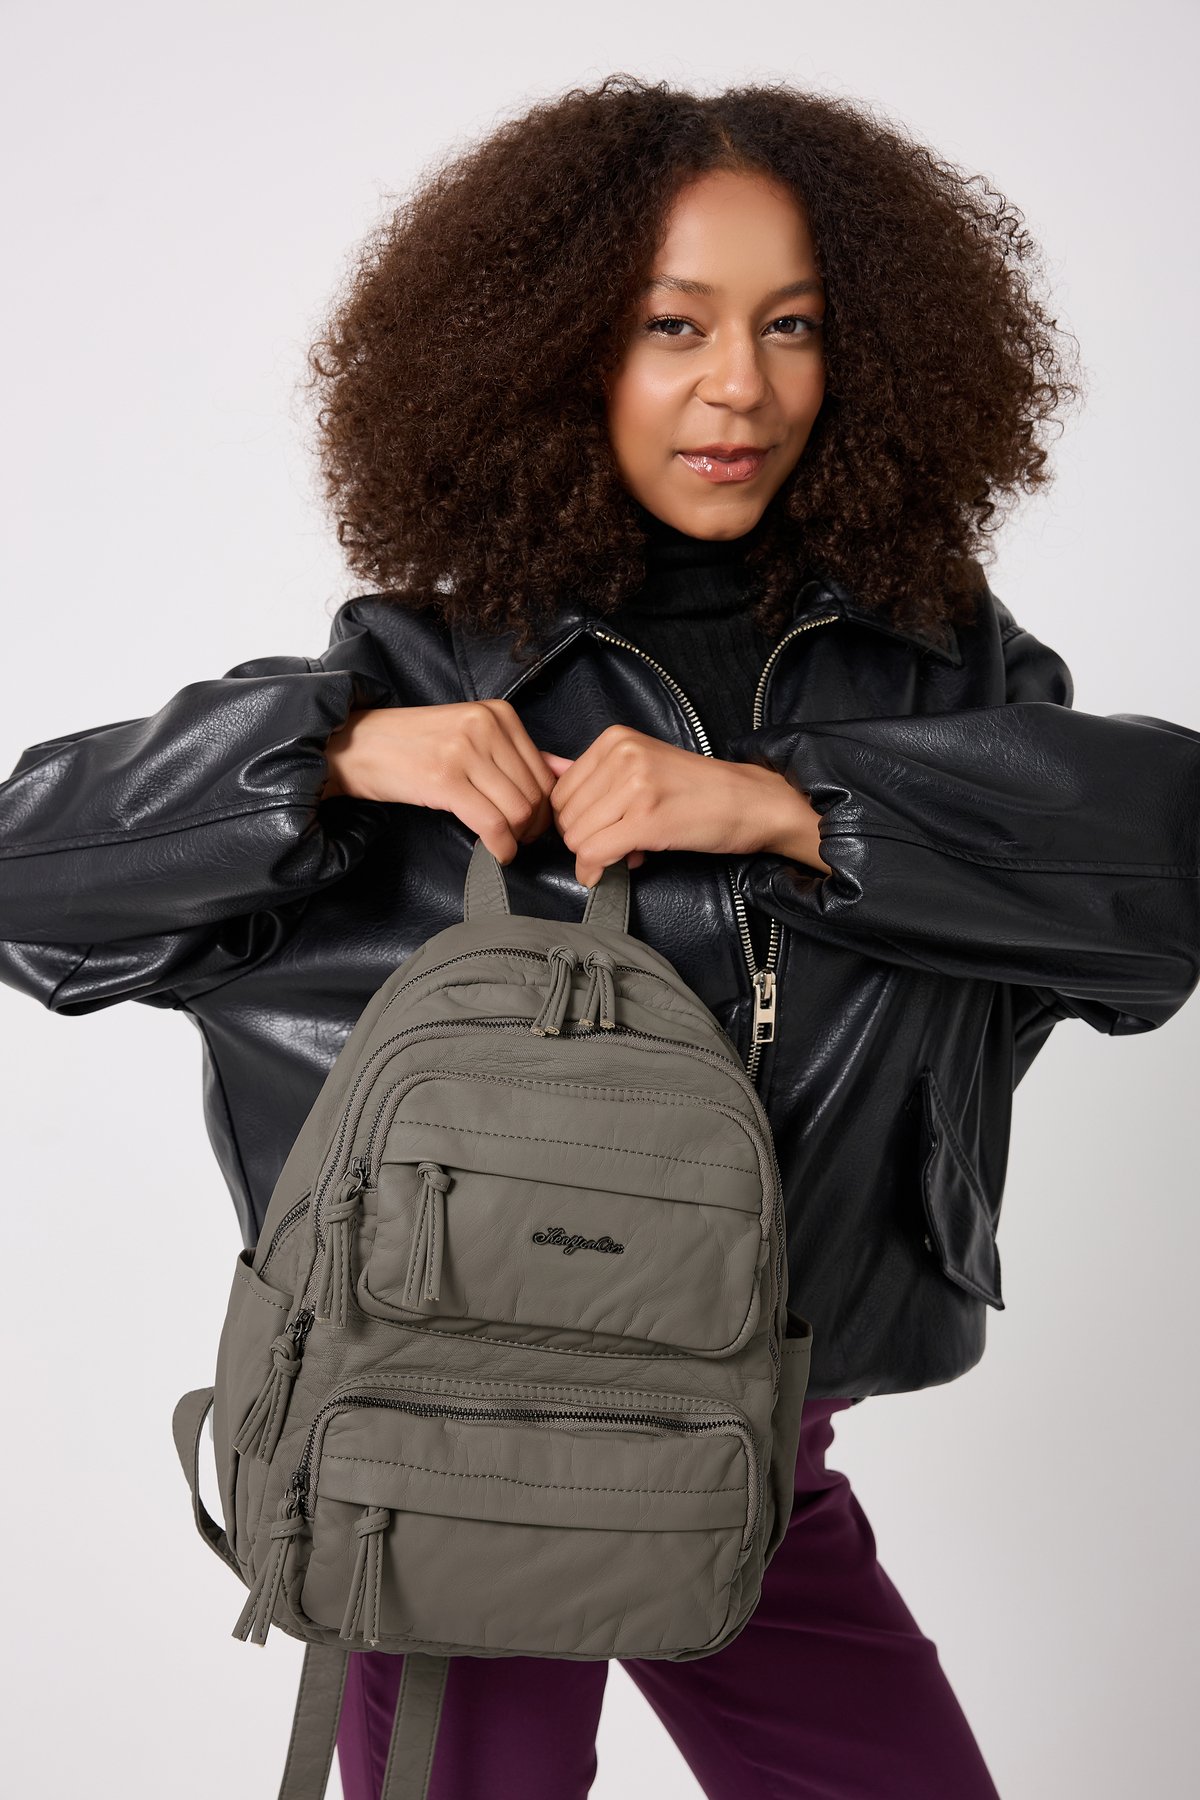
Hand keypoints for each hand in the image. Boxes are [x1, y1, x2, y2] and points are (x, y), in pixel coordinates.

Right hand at [320, 700, 556, 864]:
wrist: (355, 746)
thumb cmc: (412, 746)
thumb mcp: (471, 738)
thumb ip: (520, 754)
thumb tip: (567, 771)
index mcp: (499, 714)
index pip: (544, 772)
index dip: (545, 807)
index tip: (532, 824)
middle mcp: (486, 726)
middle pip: (536, 793)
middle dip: (534, 827)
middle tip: (520, 840)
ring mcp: (465, 751)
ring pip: (519, 810)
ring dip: (518, 838)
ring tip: (506, 844)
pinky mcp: (445, 779)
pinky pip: (492, 823)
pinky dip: (501, 846)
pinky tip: (496, 852)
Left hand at [542, 727, 831, 888]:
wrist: (749, 801)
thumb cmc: (696, 789)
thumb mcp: (641, 765)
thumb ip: (593, 773)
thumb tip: (545, 772)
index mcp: (614, 740)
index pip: (560, 791)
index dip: (574, 820)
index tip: (600, 829)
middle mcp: (621, 756)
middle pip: (565, 816)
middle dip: (583, 840)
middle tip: (616, 843)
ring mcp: (635, 786)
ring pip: (577, 837)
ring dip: (594, 856)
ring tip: (628, 849)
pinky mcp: (647, 819)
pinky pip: (596, 853)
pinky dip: (596, 871)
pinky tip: (611, 871)